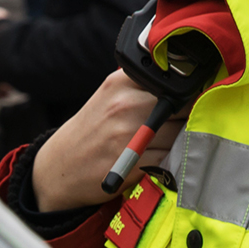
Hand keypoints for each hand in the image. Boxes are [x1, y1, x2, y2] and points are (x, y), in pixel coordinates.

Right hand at [33, 70, 182, 210]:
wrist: (60, 166)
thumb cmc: (92, 130)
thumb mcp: (110, 95)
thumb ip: (142, 86)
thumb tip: (188, 82)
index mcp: (121, 82)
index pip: (172, 81)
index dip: (186, 93)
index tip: (187, 102)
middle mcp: (125, 105)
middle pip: (182, 107)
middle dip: (186, 118)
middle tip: (177, 126)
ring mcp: (128, 134)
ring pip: (180, 133)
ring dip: (181, 140)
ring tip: (164, 143)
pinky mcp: (134, 162)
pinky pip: (171, 157)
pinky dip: (170, 159)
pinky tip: (156, 158)